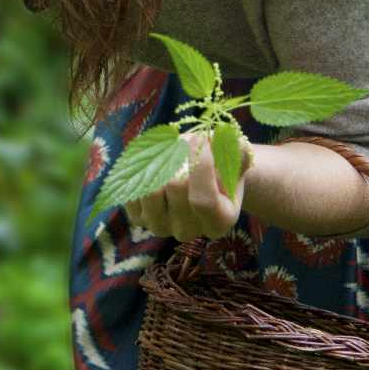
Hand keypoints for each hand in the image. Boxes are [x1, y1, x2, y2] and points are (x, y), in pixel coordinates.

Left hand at [123, 130, 251, 240]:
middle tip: (186, 138)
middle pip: (176, 187)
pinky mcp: (138, 218)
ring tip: (172, 150)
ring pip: (150, 189)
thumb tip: (232, 144)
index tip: (202, 139)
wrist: (199, 182)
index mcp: (218, 222)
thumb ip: (237, 153)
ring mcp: (160, 227)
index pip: (203, 200)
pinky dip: (140, 170)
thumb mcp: (235, 160)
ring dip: (159, 161)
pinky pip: (131, 190)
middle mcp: (188, 231)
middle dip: (180, 154)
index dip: (201, 166)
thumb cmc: (221, 168)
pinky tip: (157, 163)